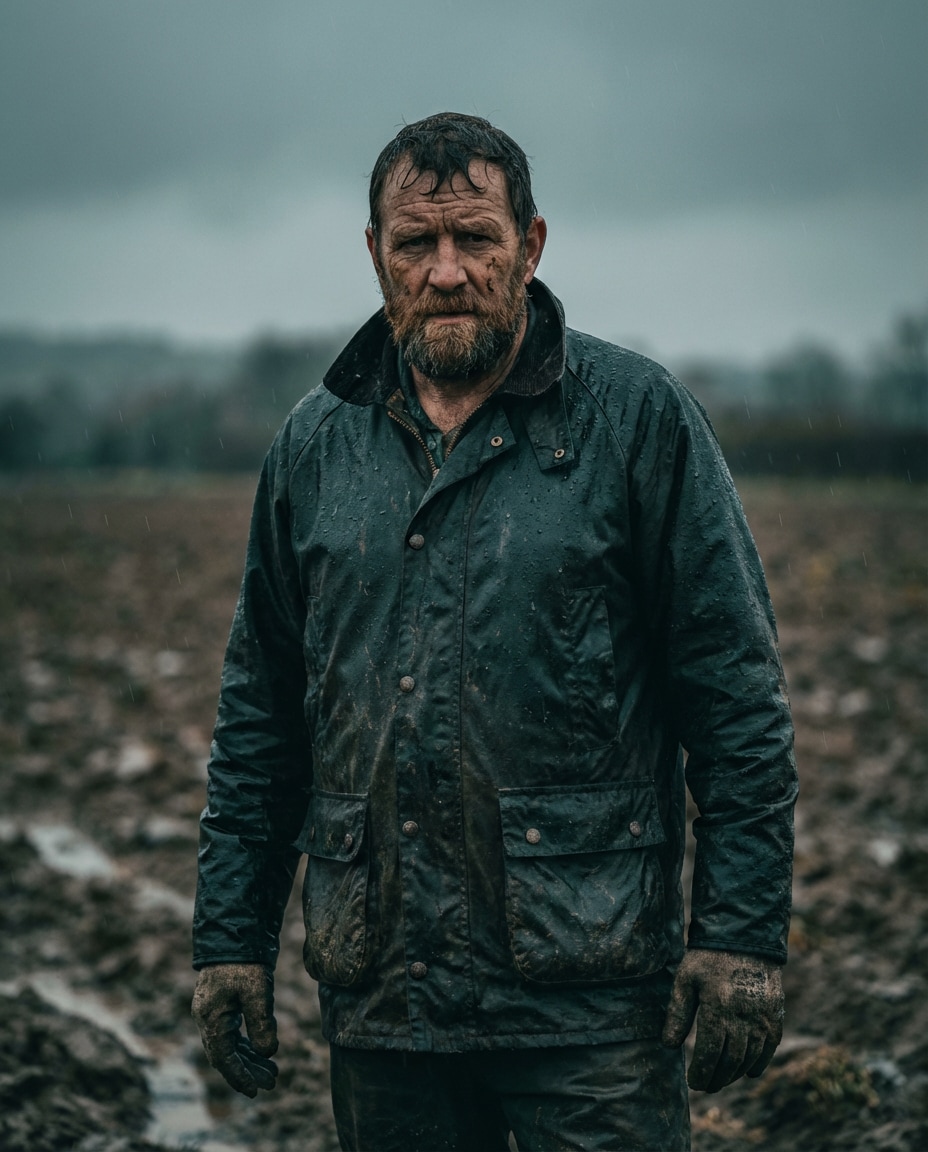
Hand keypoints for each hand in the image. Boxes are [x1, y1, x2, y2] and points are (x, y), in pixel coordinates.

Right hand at [191, 963, 278, 1096]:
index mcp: (210, 1017)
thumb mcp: (258, 992)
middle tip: (272, 1082)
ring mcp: (211, 1011)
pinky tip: (261, 1051)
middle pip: (225, 1055)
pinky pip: (230, 1033)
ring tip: (272, 1071)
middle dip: (248, 1071)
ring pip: (229, 1045)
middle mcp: (206, 1018)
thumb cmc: (245, 962)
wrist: (234, 933)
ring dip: (249, 1059)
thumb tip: (268, 1053)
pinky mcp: (219, 1004)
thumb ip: (261, 1024)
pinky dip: (246, 1044)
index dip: (240, 1076)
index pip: (223, 1058)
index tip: (256, 1091)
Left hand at [661, 948, 783, 1092]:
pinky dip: (759, 1063)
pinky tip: (749, 1071)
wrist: (745, 938)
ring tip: (721, 1079)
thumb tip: (668, 1045)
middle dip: (717, 1078)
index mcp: (718, 1008)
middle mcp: (743, 1017)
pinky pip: (769, 1048)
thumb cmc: (708, 958)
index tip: (693, 1082)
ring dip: (735, 1074)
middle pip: (731, 1061)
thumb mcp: (686, 979)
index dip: (702, 1073)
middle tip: (705, 1085)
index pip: (710, 1053)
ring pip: (750, 1058)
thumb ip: (677, 1012)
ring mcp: (762, 1018)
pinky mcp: (775, 1015)